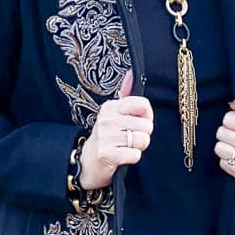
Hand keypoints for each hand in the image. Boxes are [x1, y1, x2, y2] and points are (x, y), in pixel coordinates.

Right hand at [79, 70, 153, 189]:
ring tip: (125, 147)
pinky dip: (132, 158)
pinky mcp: (107, 154)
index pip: (144, 105)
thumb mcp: (114, 113)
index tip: (137, 122)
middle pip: (147, 125)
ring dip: (137, 147)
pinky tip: (122, 156)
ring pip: (143, 140)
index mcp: (111, 106)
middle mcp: (107, 118)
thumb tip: (132, 72)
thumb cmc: (106, 136)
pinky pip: (136, 155)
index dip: (147, 116)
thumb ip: (126, 94)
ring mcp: (106, 136)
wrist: (87, 161)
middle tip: (129, 138)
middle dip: (142, 135)